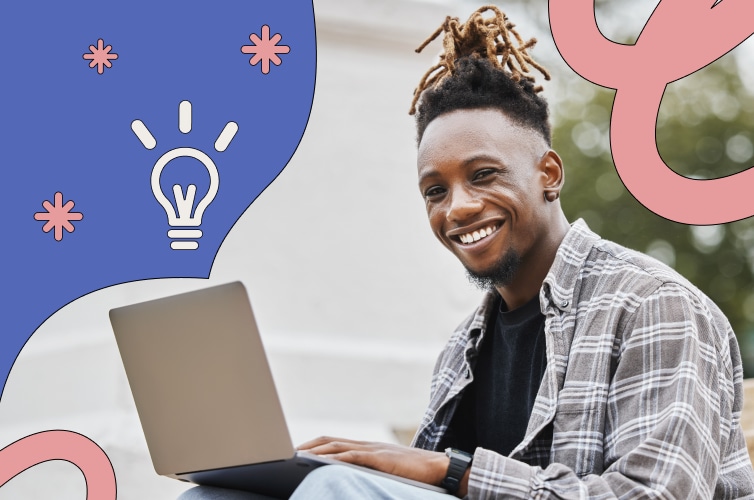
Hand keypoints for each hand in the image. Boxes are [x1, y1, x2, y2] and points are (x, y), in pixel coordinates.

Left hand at [297, 436, 450, 488]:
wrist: (438, 467)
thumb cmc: (415, 473)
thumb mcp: (387, 469)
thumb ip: (370, 469)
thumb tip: (351, 476)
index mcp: (368, 447)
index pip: (335, 441)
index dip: (315, 444)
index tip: (298, 449)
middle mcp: (367, 444)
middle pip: (330, 440)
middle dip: (309, 445)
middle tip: (289, 451)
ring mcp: (373, 450)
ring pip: (337, 446)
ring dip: (315, 450)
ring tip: (297, 456)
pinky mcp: (379, 458)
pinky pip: (352, 456)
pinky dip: (334, 457)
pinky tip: (321, 462)